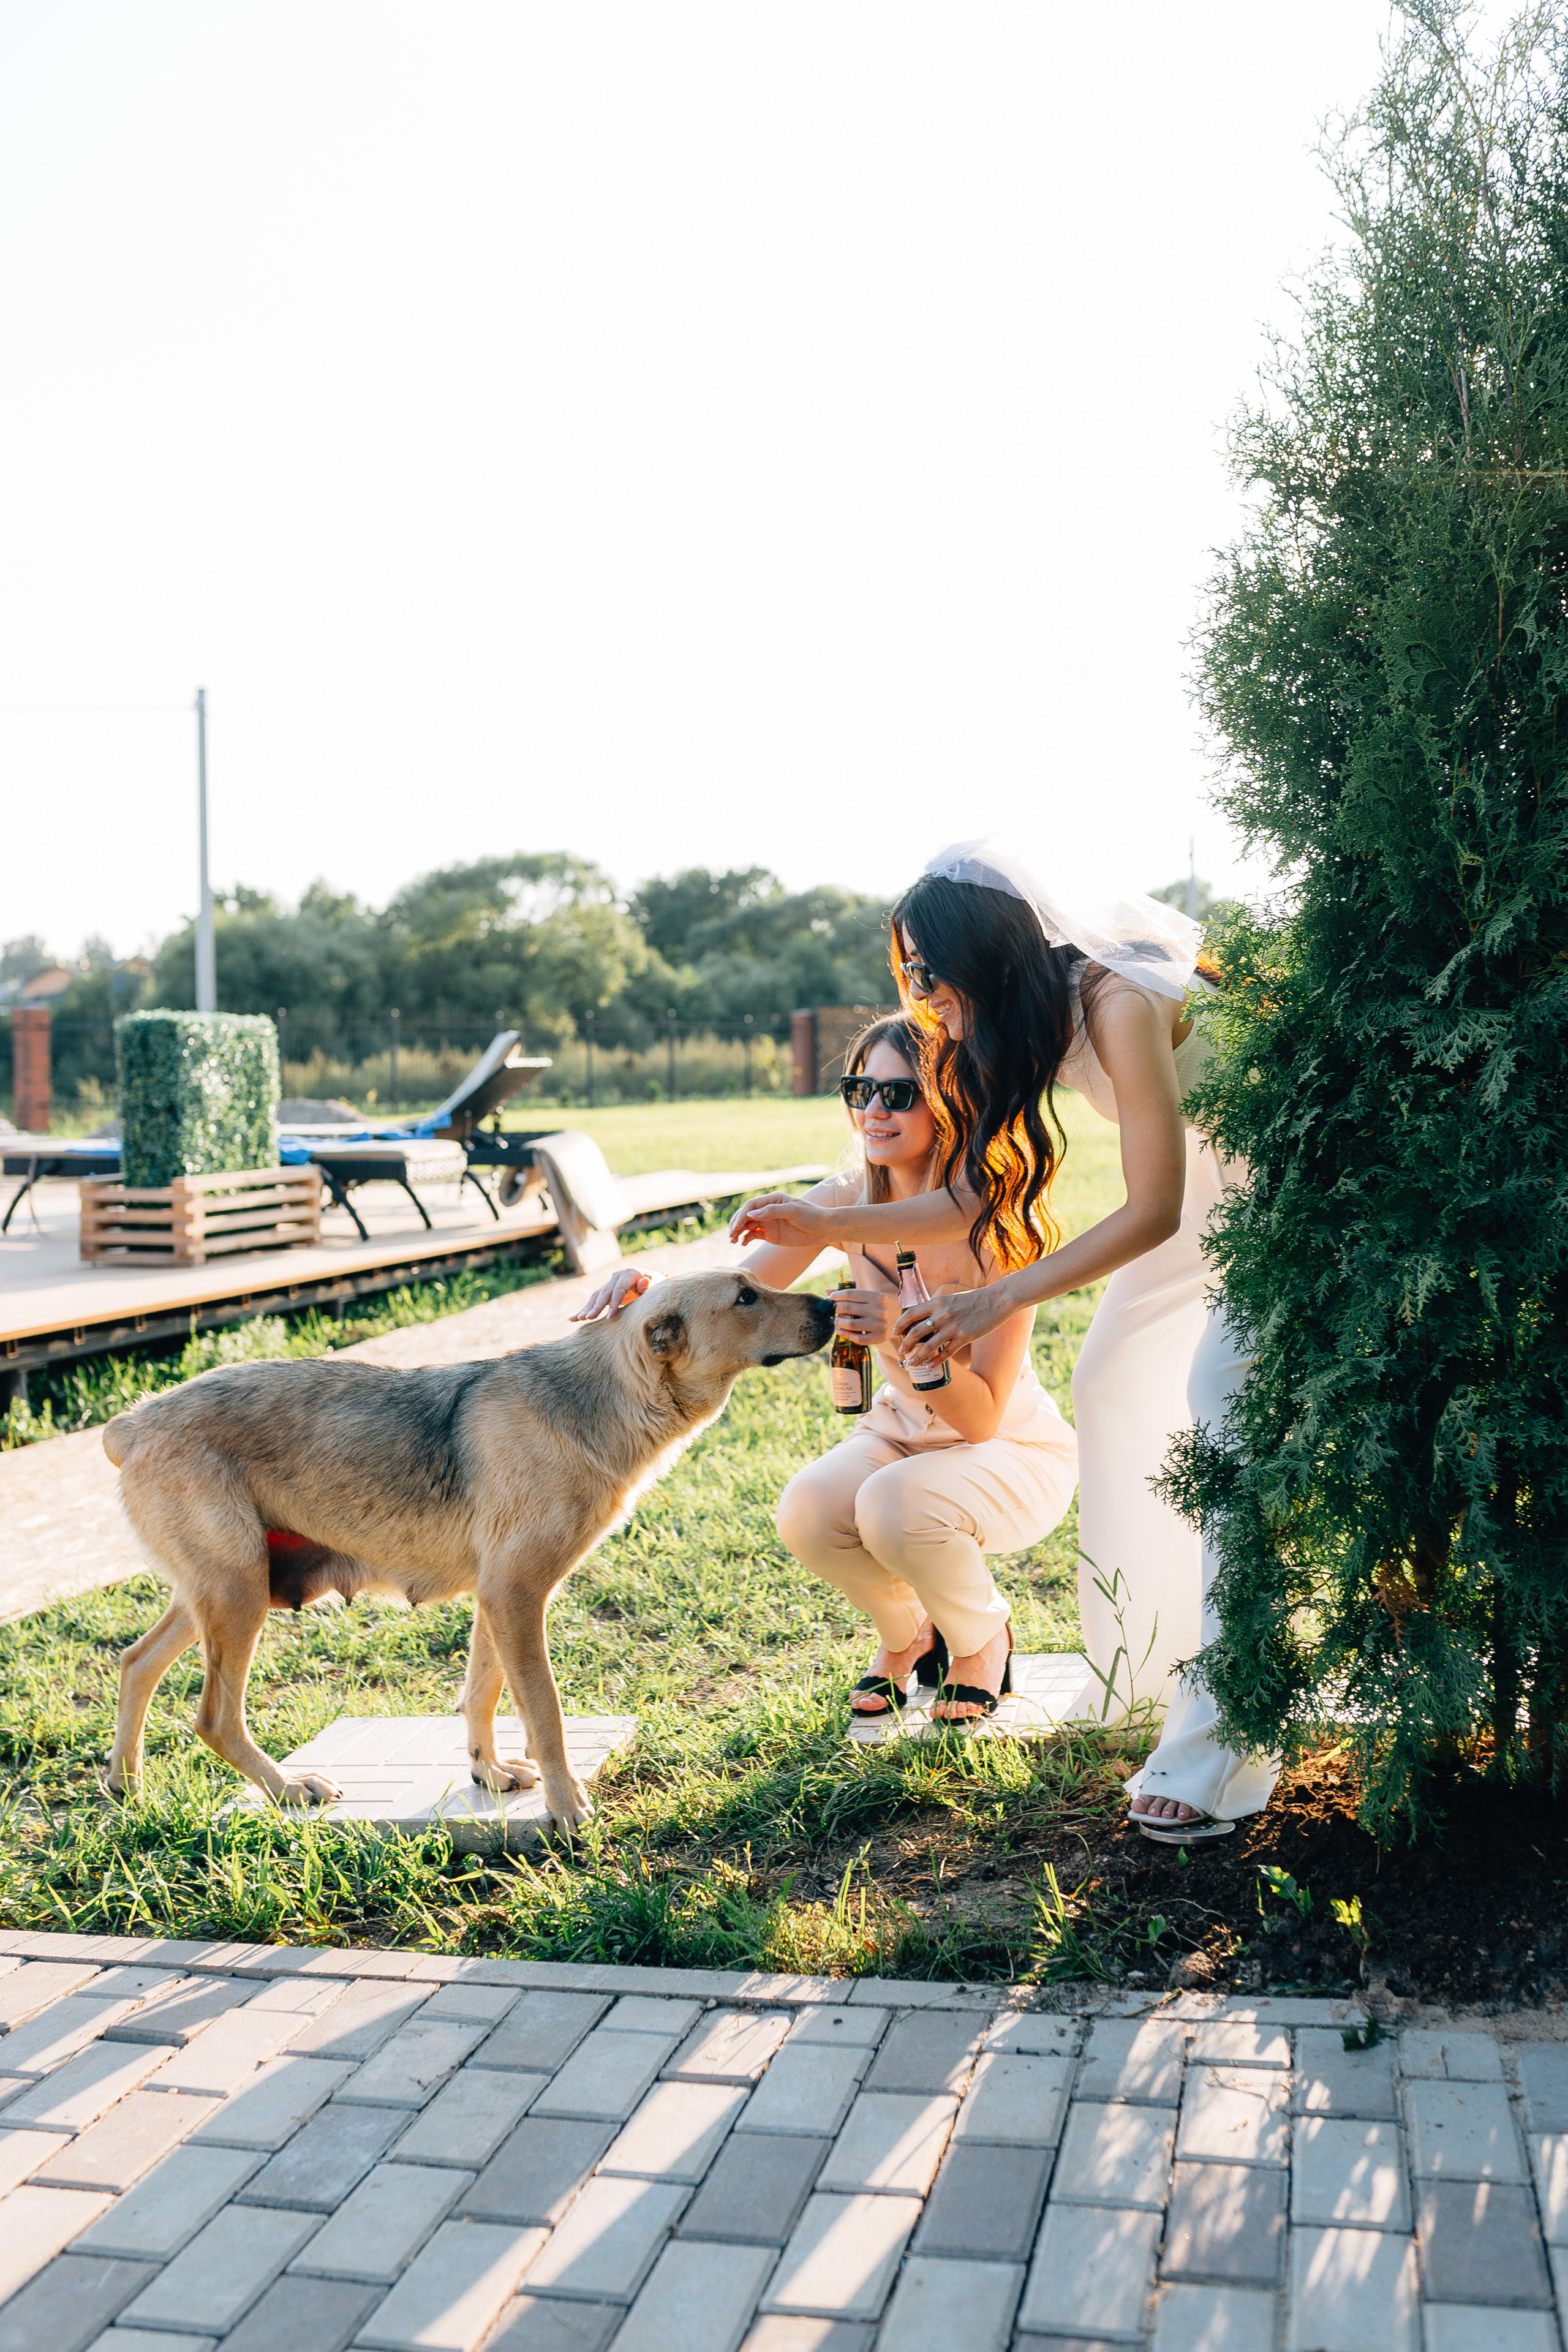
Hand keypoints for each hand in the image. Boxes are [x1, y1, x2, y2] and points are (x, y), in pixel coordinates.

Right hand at [570, 1267, 652, 1321]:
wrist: (652, 1280)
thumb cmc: (656, 1283)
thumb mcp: (657, 1282)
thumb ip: (652, 1283)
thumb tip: (643, 1283)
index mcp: (629, 1274)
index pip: (619, 1289)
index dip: (614, 1303)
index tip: (610, 1317)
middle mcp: (616, 1277)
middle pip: (604, 1292)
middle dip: (596, 1306)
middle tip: (588, 1318)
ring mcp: (610, 1284)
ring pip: (596, 1296)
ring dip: (587, 1308)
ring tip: (578, 1319)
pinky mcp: (606, 1292)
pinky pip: (593, 1300)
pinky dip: (584, 1309)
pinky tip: (572, 1318)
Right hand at [728, 1191, 829, 1247]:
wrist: (824, 1229)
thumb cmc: (811, 1215)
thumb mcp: (793, 1211)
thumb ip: (772, 1211)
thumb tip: (750, 1214)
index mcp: (773, 1199)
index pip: (751, 1205)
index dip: (741, 1215)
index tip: (737, 1226)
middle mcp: (768, 1210)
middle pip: (746, 1215)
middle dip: (736, 1224)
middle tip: (731, 1235)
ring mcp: (768, 1222)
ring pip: (747, 1226)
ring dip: (738, 1232)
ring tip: (733, 1241)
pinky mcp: (771, 1234)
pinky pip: (753, 1235)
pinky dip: (746, 1239)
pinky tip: (743, 1243)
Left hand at [832, 1286, 899, 1344]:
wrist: (907, 1319)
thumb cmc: (886, 1305)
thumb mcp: (874, 1295)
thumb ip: (852, 1294)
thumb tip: (827, 1291)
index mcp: (877, 1297)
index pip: (850, 1294)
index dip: (836, 1296)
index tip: (830, 1298)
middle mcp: (878, 1310)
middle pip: (848, 1308)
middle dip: (835, 1308)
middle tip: (832, 1309)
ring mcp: (879, 1325)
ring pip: (850, 1324)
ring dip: (838, 1321)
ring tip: (836, 1319)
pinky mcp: (879, 1337)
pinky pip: (858, 1338)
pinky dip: (845, 1335)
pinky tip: (840, 1331)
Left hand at [894, 1282, 1010, 1365]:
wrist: (997, 1300)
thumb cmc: (974, 1299)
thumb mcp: (951, 1298)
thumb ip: (938, 1307)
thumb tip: (925, 1318)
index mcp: (938, 1302)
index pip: (911, 1313)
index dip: (900, 1323)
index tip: (895, 1331)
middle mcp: (942, 1314)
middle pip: (916, 1332)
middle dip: (906, 1344)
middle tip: (901, 1351)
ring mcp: (953, 1327)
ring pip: (929, 1346)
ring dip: (917, 1356)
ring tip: (910, 1362)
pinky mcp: (964, 1337)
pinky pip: (946, 1352)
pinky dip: (936, 1360)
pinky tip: (930, 1365)